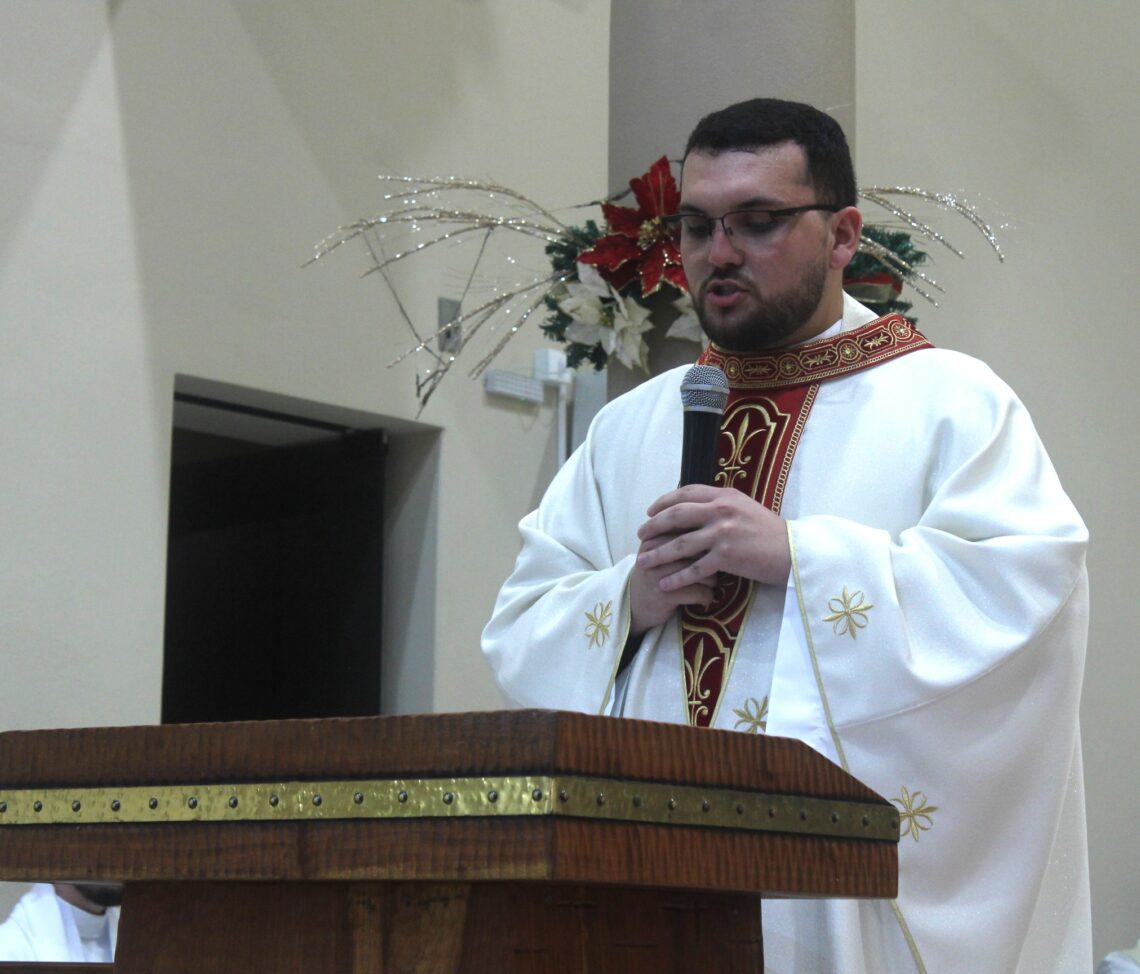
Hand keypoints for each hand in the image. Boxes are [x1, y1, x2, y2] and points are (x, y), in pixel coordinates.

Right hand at [628, 532, 717, 636]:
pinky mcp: (666, 595)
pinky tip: (705, 598)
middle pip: (700, 550)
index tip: (710, 551)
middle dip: (714, 560)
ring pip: (703, 572)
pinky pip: (701, 592)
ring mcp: (659, 575)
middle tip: (715, 568)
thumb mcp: (660, 549)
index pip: (690, 531)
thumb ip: (678, 534)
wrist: (635, 604)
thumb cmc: (656, 572)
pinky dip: (708, 597)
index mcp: (655, 537)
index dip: (706, 542)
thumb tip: (711, 522)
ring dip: (713, 580)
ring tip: (710, 584)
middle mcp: (655, 554)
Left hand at [635, 484, 790, 598]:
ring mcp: (723, 533)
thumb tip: (698, 506)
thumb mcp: (745, 508)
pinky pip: (694, 568)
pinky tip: (664, 583)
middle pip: (676, 515)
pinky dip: (677, 577)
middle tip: (640, 534)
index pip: (687, 492)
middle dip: (653, 525)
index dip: (664, 501)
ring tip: (642, 561)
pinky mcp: (727, 556)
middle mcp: (721, 510)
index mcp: (725, 495)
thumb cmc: (770, 533)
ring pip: (680, 544)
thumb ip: (721, 506)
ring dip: (658, 553)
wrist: (793, 551)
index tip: (651, 511)